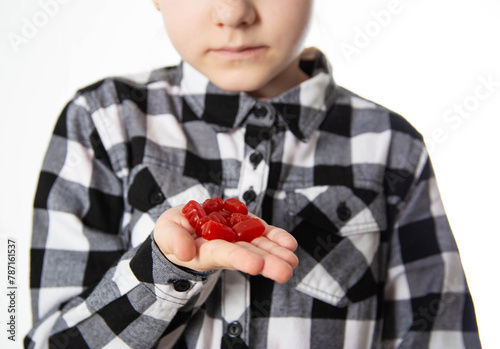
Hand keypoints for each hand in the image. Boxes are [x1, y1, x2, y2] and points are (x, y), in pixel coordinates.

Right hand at [153, 205, 298, 282]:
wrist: (183, 225)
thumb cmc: (173, 234)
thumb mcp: (167, 234)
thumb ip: (175, 241)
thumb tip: (184, 252)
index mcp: (206, 252)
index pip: (224, 255)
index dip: (239, 258)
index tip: (256, 265)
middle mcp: (226, 249)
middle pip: (248, 256)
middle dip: (267, 262)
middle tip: (285, 271)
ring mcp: (238, 238)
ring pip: (260, 246)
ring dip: (277, 253)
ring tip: (292, 260)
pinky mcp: (245, 227)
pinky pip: (263, 233)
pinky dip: (276, 237)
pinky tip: (290, 244)